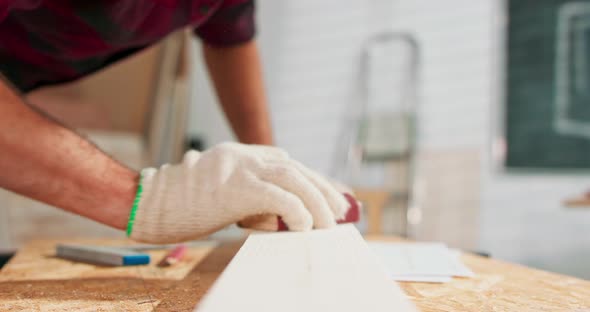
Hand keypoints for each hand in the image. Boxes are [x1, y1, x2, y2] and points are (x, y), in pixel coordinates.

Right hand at [127, 142, 349, 242]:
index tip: (327, 195)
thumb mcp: (215, 190)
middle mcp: (243, 155)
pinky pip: (279, 197)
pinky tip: (306, 226)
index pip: (285, 161)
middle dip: (323, 188)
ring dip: (317, 201)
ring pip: (293, 177)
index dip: (310, 178)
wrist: (147, 203)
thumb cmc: (178, 204)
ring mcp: (239, 168)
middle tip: (341, 209)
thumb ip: (243, 192)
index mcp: (239, 154)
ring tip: (330, 224)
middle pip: (295, 167)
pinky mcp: (235, 187)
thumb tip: (273, 214)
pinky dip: (298, 211)